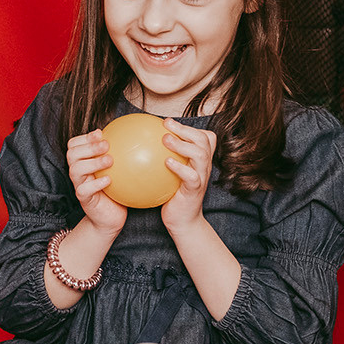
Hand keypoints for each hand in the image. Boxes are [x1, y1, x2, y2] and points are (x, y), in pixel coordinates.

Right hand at [66, 129, 126, 233]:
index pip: (74, 145)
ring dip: (93, 162)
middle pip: (72, 154)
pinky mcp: (84, 199)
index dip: (85, 137)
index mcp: (83, 162)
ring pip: (76, 169)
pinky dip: (96, 184)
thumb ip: (122, 158)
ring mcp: (79, 185)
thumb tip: (140, 139)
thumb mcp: (119, 173)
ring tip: (110, 160)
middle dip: (89, 146)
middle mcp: (78, 172)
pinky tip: (109, 180)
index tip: (101, 133)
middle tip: (107, 144)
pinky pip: (84, 190)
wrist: (110, 218)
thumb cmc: (116, 192)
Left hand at [157, 119, 217, 234]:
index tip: (167, 122)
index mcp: (199, 160)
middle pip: (204, 140)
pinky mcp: (195, 190)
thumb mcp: (168, 175)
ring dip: (183, 145)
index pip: (204, 136)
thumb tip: (139, 144)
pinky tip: (166, 162)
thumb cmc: (171, 195)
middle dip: (185, 129)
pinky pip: (191, 176)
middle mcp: (204, 166)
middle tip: (166, 124)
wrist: (182, 220)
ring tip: (166, 139)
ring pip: (200, 155)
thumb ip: (162, 159)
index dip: (190, 127)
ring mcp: (202, 177)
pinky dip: (180, 168)